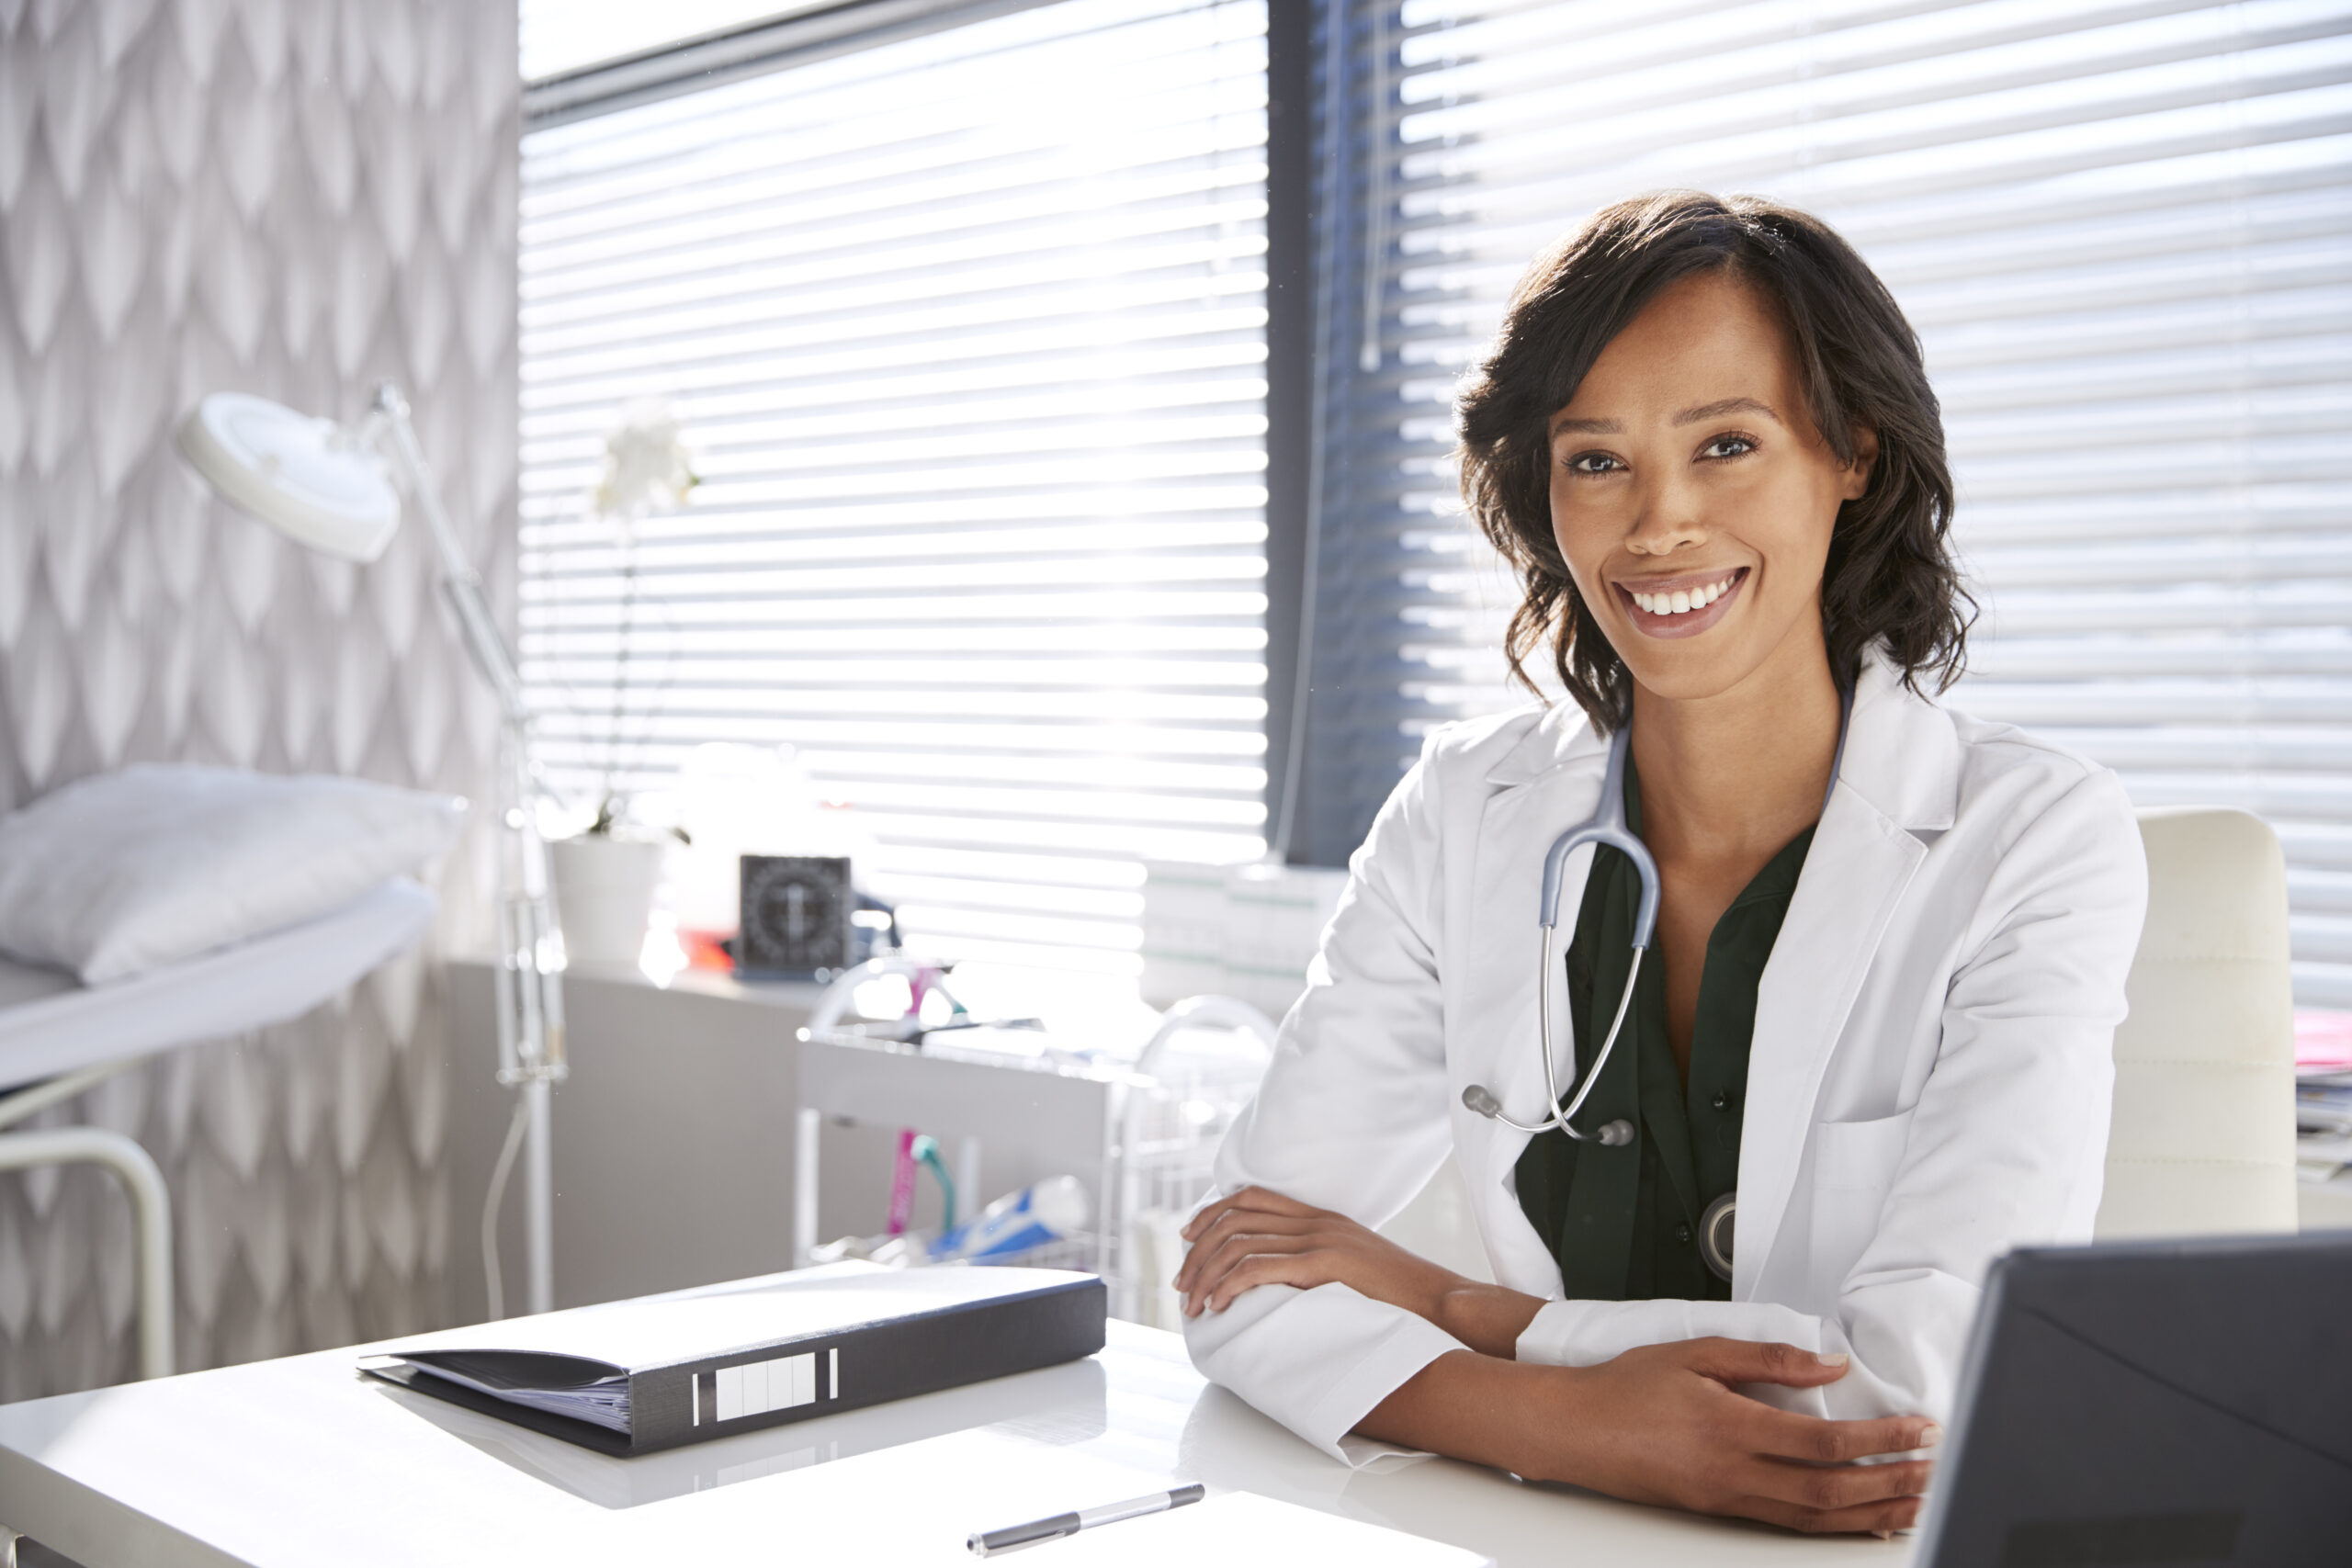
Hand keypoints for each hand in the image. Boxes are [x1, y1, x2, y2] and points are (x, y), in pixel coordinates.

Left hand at [1175, 1188, 1541, 1354]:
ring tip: (1193, 1305)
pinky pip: (1259, 1267)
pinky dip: (1229, 1285)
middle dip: (1198, 1250)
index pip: (1251, 1198)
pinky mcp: (1324, 1264)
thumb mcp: (1354, 1269)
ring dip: (1207, 1275)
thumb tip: (1283, 1283)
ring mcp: (1320, 1239)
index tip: (1188, 1238)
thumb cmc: (1401, 1298)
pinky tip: (1218, 1305)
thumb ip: (1320, 1263)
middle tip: (1182, 1285)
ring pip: (1240, 1244)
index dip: (1211, 1213)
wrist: (1442, 1302)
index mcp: (1322, 1217)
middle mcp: (1316, 1220)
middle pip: (1235, 1218)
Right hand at [1359, 1339, 1939, 1536]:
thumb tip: (1827, 1365)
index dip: (1880, 1439)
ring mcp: (1727, 1498)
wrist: (1573, 1430)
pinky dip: (1835, 1524)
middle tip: (1935, 1471)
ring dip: (1872, 1511)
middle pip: (1830, 1491)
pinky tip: (1861, 1518)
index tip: (1918, 1430)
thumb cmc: (1625, 1387)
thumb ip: (1767, 1358)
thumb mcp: (1695, 1352)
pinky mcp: (1720, 1511)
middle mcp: (1733, 1471)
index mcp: (1729, 1425)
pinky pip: (1790, 1524)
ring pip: (1815, 1517)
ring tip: (1916, 1501)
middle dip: (1891, 1483)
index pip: (1824, 1441)